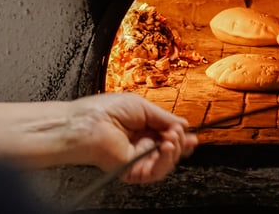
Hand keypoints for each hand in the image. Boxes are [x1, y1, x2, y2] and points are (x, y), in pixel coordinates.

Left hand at [65, 92, 197, 183]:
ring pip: (165, 163)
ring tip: (173, 139)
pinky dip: (165, 161)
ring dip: (174, 151)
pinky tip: (167, 148)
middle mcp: (141, 144)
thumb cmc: (106, 110)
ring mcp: (137, 158)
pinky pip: (154, 172)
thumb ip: (165, 118)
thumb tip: (183, 124)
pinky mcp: (132, 170)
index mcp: (143, 127)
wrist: (87, 124)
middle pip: (170, 150)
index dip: (181, 136)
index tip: (192, 134)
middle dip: (180, 142)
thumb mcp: (143, 107)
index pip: (167, 135)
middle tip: (179, 133)